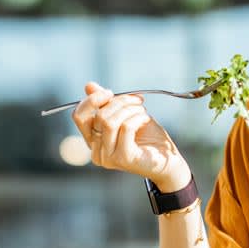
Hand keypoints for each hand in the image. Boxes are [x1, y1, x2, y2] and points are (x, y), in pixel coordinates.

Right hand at [72, 81, 189, 190]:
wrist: (168, 161)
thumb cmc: (148, 138)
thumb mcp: (126, 115)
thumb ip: (107, 103)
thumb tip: (89, 86)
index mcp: (93, 141)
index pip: (79, 117)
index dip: (92, 100)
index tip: (110, 92)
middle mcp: (97, 151)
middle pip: (97, 116)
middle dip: (119, 102)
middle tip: (137, 100)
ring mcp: (108, 157)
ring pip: (109, 121)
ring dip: (129, 109)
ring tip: (142, 110)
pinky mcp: (123, 158)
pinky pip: (125, 128)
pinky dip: (137, 118)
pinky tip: (146, 119)